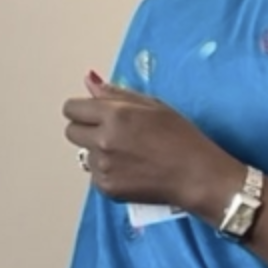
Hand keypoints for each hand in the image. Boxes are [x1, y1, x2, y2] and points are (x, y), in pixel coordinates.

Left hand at [62, 71, 244, 214]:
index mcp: (114, 114)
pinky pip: (94, 174)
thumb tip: (89, 80)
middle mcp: (103, 140)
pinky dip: (107, 171)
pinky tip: (131, 169)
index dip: (82, 110)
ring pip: (84, 153)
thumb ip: (115, 92)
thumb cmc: (182, 138)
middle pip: (71, 131)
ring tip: (129, 153)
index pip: (71, 108)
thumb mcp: (152, 105)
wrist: (197, 176)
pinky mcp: (106, 187)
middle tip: (112, 133)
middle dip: (86, 130)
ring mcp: (103, 166)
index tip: (93, 114)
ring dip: (99, 151)